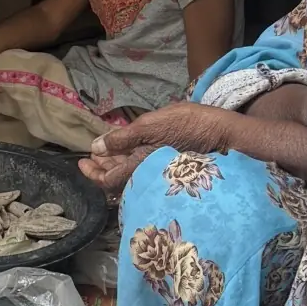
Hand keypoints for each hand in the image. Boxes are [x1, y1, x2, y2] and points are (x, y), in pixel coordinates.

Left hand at [80, 104, 237, 192]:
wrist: (224, 133)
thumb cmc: (188, 125)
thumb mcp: (151, 125)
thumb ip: (122, 138)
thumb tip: (96, 148)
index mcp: (140, 168)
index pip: (108, 181)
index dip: (93, 173)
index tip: (82, 162)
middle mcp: (148, 176)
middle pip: (118, 180)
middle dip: (101, 168)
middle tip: (90, 157)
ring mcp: (159, 173)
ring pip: (130, 175)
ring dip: (115, 164)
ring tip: (105, 152)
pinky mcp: (168, 167)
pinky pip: (142, 171)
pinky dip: (130, 162)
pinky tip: (129, 152)